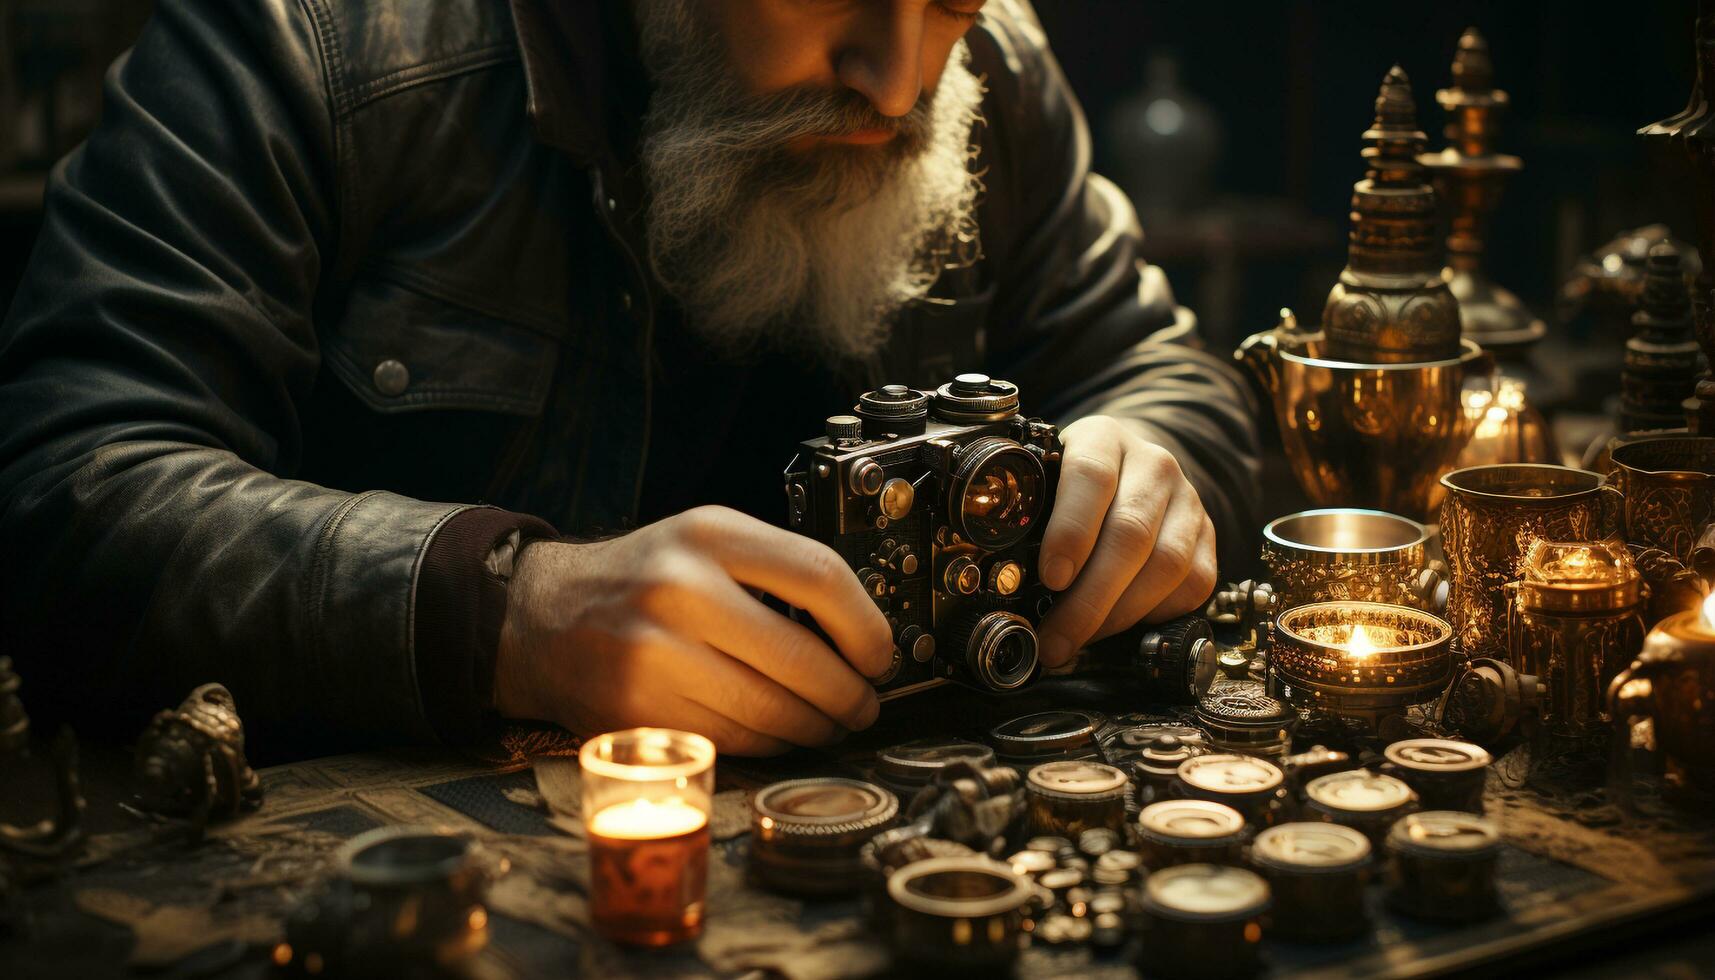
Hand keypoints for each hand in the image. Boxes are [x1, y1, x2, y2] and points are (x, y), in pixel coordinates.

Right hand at [493, 506, 893, 754]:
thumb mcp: (703, 542)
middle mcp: (680, 590)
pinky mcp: (639, 712)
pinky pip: (734, 740)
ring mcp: (655, 655)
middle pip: (804, 660)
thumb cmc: (641, 579)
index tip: (880, 655)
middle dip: (850, 694)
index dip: (867, 627)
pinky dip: (768, 744)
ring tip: (826, 722)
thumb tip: (863, 632)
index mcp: (708, 535)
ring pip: (772, 712)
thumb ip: (776, 570)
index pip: (821, 577)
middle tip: (863, 703)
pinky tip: (776, 732)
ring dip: (815, 727)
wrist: (541, 618)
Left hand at [1035, 416, 1217, 666]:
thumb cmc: (1077, 482)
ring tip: (1081, 638)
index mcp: (1104, 438)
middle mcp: (1153, 464)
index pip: (1092, 476)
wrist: (1132, 464)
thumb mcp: (1048, 475)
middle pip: (1130, 534)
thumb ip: (1032, 510)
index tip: (1052, 578)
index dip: (1071, 531)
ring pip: (1165, 565)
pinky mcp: (1209, 536)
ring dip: (1119, 614)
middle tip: (1056, 637)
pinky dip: (1155, 613)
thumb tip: (1007, 579)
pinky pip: (1193, 584)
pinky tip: (1121, 623)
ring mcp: (1187, 500)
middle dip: (1090, 598)